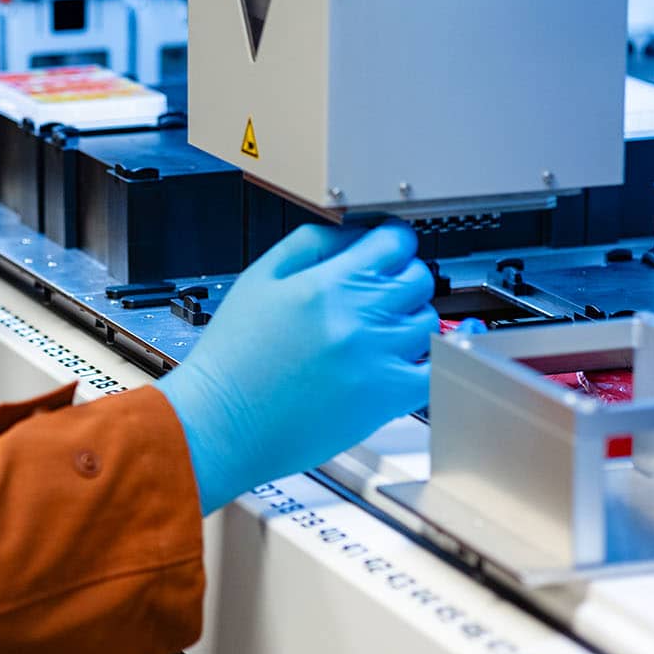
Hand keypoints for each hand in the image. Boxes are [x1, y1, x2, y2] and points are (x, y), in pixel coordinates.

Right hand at [157, 223, 437, 514]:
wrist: (221, 419)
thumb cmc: (232, 356)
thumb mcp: (258, 278)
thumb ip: (311, 244)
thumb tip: (354, 234)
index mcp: (327, 283)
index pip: (395, 241)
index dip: (393, 238)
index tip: (387, 246)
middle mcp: (358, 318)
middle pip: (418, 278)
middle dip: (402, 276)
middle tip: (378, 290)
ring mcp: (377, 359)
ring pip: (427, 321)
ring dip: (409, 318)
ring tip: (377, 330)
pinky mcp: (386, 399)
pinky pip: (432, 369)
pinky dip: (425, 360)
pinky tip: (403, 359)